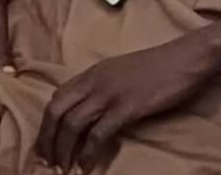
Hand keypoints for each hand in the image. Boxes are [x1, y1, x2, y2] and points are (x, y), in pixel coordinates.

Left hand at [36, 29, 220, 172]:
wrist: (179, 59)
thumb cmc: (153, 66)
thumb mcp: (117, 71)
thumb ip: (100, 85)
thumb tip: (87, 106)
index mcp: (91, 73)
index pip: (58, 96)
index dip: (47, 121)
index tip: (44, 141)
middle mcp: (94, 82)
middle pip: (58, 110)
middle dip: (47, 137)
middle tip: (45, 159)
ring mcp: (109, 94)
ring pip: (73, 123)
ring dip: (64, 149)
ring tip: (62, 167)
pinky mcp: (126, 108)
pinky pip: (99, 133)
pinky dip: (89, 153)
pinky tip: (86, 165)